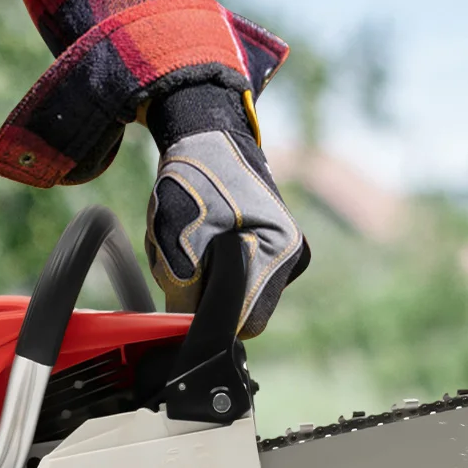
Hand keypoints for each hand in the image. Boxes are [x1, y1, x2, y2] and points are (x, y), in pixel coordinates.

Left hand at [144, 84, 308, 338]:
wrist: (207, 138)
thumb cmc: (194, 181)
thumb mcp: (176, 239)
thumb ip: (184, 293)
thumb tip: (184, 329)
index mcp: (279, 252)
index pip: (245, 322)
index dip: (210, 316)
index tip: (183, 294)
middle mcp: (291, 256)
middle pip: (243, 312)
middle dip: (208, 295)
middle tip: (182, 259)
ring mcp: (284, 252)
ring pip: (238, 295)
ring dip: (207, 279)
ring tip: (190, 240)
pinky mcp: (270, 246)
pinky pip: (239, 277)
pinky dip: (214, 266)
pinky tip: (202, 236)